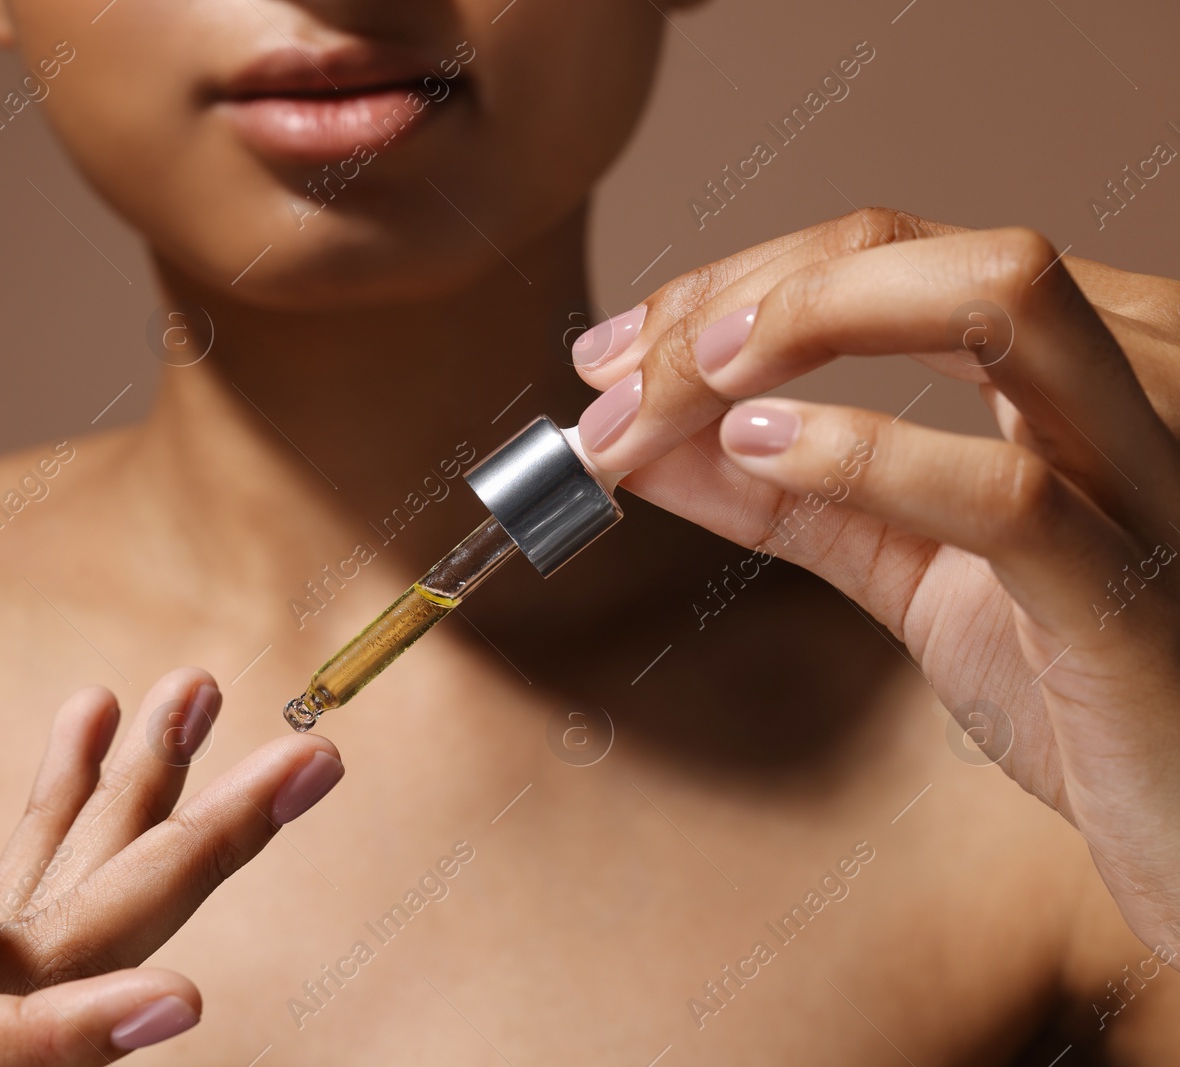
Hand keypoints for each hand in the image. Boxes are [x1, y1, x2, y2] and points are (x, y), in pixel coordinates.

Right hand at [0, 645, 343, 1064]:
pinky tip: (105, 725)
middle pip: (36, 978)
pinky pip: (7, 902)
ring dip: (141, 811)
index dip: (52, 1033)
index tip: (171, 1000)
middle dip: (184, 865)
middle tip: (305, 765)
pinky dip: (68, 812)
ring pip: (45, 931)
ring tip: (208, 696)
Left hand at [572, 210, 1179, 954]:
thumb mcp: (912, 568)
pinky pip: (1003, 487)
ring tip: (682, 386)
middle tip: (617, 376)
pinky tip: (759, 452)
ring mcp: (1153, 464)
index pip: (882, 252)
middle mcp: (1135, 372)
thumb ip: (789, 500)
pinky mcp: (1136, 581)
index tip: (609, 354)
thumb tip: (646, 442)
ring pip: (991, 297)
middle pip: (911, 248)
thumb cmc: (1081, 681)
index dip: (728, 284)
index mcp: (1082, 355)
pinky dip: (862, 453)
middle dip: (738, 295)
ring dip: (797, 324)